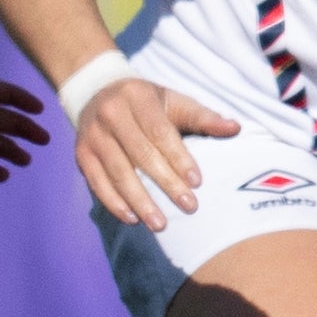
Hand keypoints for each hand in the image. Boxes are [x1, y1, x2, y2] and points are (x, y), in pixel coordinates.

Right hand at [74, 75, 237, 230]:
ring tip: (161, 224)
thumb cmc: (147, 102)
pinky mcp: (81, 154)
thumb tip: (235, 129)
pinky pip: (97, 182)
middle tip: (189, 207)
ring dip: (139, 201)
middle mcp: (111, 114)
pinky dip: (114, 202)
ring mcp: (93, 135)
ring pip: (117, 172)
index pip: (159, 131)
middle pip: (140, 154)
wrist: (97, 92)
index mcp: (137, 97)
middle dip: (165, 183)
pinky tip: (132, 218)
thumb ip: (203, 117)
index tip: (197, 182)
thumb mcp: (174, 101)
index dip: (178, 157)